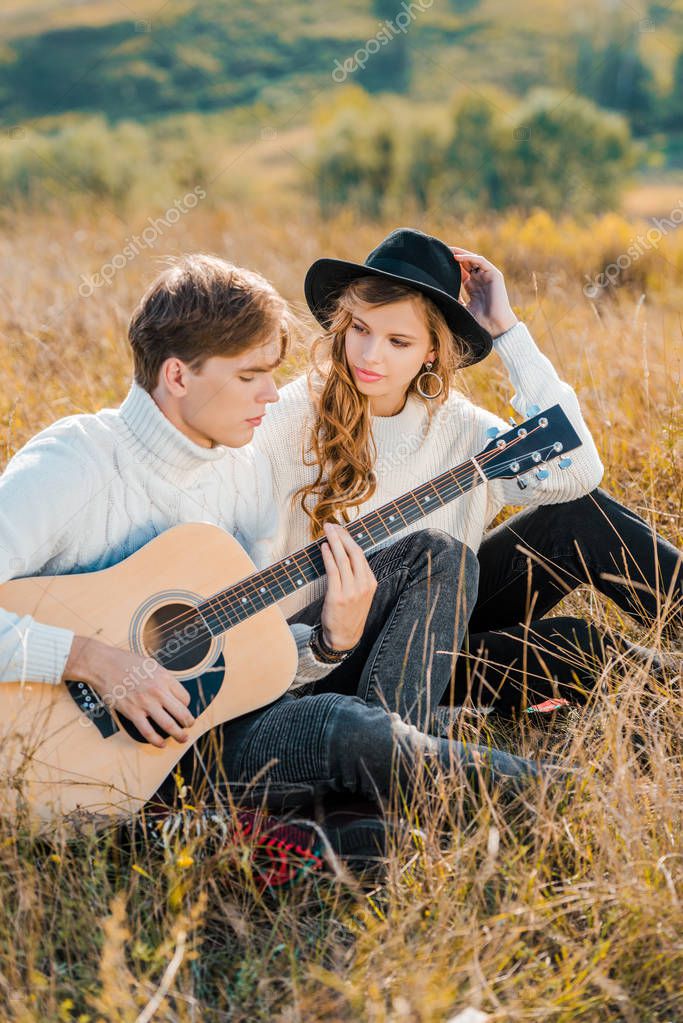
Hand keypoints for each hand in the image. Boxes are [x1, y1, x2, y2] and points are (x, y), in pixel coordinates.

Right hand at [64, 636, 194, 747]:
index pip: (185, 698)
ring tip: (182, 738)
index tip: (183, 709)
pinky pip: (148, 732)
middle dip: (189, 723)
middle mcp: (158, 691)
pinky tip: (162, 744)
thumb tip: (172, 691)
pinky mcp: (132, 713)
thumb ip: (163, 678)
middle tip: (189, 726)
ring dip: (179, 735)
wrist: (103, 665)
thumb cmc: (125, 662)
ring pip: (169, 725)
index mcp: (165, 678)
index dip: (186, 706)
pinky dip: (157, 741)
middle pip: (182, 713)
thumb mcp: (151, 665)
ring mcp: (146, 703)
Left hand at [319, 523, 377, 650]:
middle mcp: (363, 585)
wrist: (344, 637)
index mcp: (371, 582)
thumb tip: (344, 553)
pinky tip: (324, 548)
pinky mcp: (338, 597)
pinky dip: (328, 557)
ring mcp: (352, 591)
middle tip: (331, 525)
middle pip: (354, 553)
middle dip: (342, 536)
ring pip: (343, 559)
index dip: (349, 539)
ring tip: (327, 531)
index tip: (340, 529)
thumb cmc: (349, 614)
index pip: (361, 555)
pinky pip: (333, 571)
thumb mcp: (361, 594)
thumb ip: (356, 576)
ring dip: (334, 542)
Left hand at [449, 246, 518, 338]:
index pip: (461, 271)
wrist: (495, 326)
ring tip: (448, 250)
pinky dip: (469, 257)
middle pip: (466, 262)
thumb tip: (440, 293)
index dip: (451, 265)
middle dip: (454, 256)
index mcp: (473, 287)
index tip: (438, 262)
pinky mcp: (494, 275)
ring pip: (473, 259)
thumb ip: (454, 298)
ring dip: (461, 253)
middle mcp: (480, 279)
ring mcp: (487, 276)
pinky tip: (457, 258)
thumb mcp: (462, 308)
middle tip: (441, 251)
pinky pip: (481, 261)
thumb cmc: (480, 321)